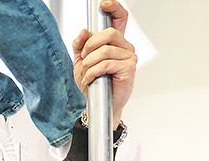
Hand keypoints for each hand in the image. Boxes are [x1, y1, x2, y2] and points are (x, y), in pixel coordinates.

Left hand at [72, 0, 136, 129]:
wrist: (97, 103)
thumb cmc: (93, 82)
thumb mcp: (81, 61)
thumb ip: (80, 45)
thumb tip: (83, 32)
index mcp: (114, 41)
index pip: (119, 18)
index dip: (114, 8)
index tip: (104, 4)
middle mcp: (124, 46)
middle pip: (108, 33)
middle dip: (90, 45)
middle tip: (84, 58)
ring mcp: (128, 57)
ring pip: (105, 50)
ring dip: (89, 63)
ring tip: (86, 73)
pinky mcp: (129, 68)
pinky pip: (106, 64)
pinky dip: (92, 72)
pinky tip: (90, 79)